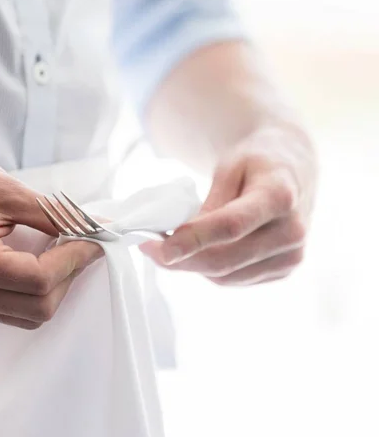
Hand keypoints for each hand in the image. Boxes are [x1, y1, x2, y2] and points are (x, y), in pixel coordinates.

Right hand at [0, 157, 101, 328]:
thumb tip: (95, 226)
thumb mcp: (7, 193)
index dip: (76, 258)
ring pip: (27, 315)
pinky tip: (46, 260)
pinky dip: (38, 290)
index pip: (39, 279)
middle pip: (38, 306)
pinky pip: (13, 309)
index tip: (97, 238)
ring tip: (67, 249)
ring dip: (57, 285)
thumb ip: (54, 215)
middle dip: (70, 273)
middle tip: (86, 242)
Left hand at [140, 126, 316, 285]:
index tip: (160, 248)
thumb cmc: (257, 162)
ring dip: (193, 266)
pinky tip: (197, 252)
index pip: (231, 225)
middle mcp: (292, 231)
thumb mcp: (230, 167)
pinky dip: (211, 270)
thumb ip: (210, 203)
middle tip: (149, 248)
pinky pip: (237, 280)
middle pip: (226, 259)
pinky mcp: (284, 270)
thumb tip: (183, 238)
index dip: (194, 239)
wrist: (293, 168)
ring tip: (170, 248)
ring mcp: (291, 255)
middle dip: (182, 259)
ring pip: (228, 276)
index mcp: (280, 195)